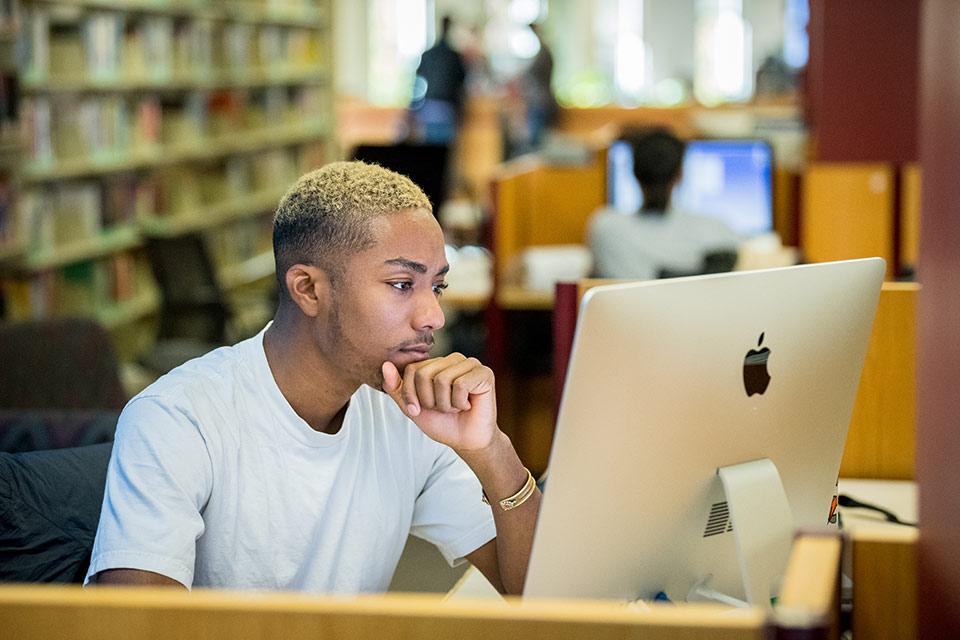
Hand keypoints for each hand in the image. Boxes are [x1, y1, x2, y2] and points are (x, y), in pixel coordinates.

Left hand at [381, 353, 497, 452]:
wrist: (467, 441)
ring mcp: (470, 364)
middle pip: (425, 373)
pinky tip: (468, 405)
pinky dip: (459, 402)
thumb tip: (385, 365)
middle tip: (443, 409)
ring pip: (442, 379)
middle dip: (429, 400)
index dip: (411, 394)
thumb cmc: (442, 423)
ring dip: (445, 403)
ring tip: (456, 407)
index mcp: (436, 364)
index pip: (412, 369)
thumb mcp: (412, 407)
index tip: (419, 410)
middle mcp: (453, 359)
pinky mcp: (484, 373)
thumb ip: (396, 387)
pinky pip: (460, 384)